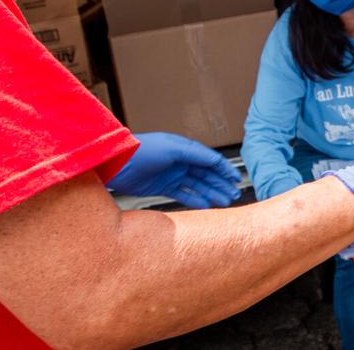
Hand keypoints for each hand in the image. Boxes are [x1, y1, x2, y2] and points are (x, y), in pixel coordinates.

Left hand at [108, 132, 241, 208]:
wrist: (116, 163)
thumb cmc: (141, 151)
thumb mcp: (172, 148)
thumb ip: (196, 154)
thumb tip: (216, 160)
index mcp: (184, 149)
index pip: (210, 160)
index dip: (225, 169)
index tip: (236, 179)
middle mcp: (180, 161)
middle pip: (206, 174)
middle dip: (221, 184)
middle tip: (233, 194)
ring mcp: (172, 175)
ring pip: (197, 186)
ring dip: (211, 193)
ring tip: (223, 202)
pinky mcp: (162, 187)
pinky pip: (183, 194)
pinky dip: (195, 200)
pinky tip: (205, 205)